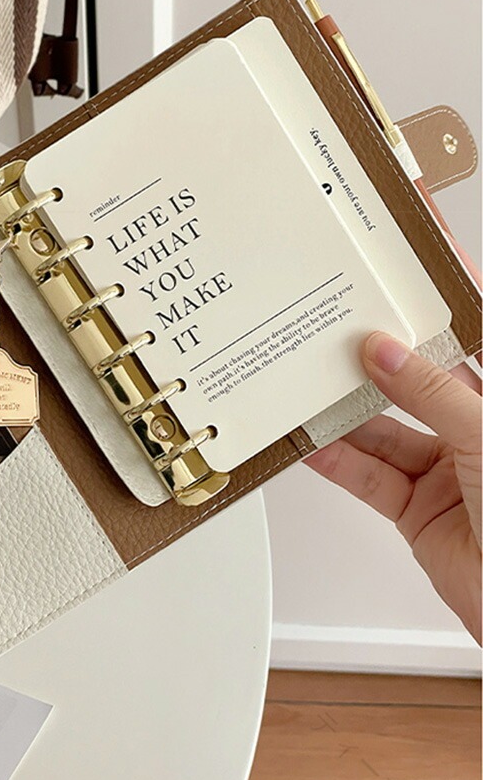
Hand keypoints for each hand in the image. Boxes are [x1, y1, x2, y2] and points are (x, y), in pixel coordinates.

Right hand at [306, 331, 480, 642]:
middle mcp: (475, 432)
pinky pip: (370, 477)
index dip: (446, 303)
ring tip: (313, 390)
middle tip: (342, 334)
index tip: (411, 271)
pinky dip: (338, 462)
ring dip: (348, 415)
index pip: (474, 336)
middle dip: (381, 361)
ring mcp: (446, 470)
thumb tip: (386, 355)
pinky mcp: (417, 509)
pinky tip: (315, 444)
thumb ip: (432, 394)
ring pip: (386, 432)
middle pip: (420, 384)